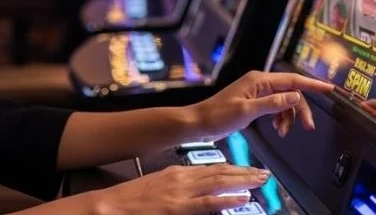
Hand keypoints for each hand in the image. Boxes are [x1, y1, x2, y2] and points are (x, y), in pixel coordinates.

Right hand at [89, 163, 268, 214]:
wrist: (111, 205)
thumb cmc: (131, 200)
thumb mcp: (156, 188)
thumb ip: (176, 186)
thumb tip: (194, 190)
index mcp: (176, 172)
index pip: (210, 168)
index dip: (232, 168)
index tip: (247, 170)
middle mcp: (181, 178)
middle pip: (219, 172)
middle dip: (243, 173)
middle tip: (263, 173)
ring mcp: (181, 192)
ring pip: (218, 183)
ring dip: (242, 181)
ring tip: (260, 180)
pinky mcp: (178, 207)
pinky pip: (208, 202)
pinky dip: (227, 199)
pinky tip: (242, 198)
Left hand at [189, 71, 333, 142]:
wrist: (200, 122)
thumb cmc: (218, 115)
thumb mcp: (247, 111)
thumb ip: (273, 103)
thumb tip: (295, 96)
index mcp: (259, 80)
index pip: (292, 80)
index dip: (312, 85)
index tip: (329, 89)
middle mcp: (259, 83)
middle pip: (291, 93)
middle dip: (301, 110)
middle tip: (307, 127)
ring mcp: (257, 92)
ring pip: (285, 102)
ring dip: (288, 117)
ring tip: (283, 132)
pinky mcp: (254, 102)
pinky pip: (276, 107)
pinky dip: (280, 118)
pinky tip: (277, 128)